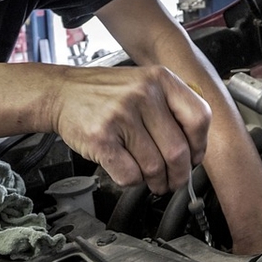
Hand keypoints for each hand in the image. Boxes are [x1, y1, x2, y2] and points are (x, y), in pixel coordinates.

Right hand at [50, 65, 209, 193]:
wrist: (62, 93)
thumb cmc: (106, 94)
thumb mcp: (145, 84)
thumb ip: (172, 107)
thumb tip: (196, 149)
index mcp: (160, 79)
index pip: (199, 118)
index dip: (199, 146)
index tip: (193, 158)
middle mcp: (142, 94)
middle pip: (178, 151)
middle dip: (178, 175)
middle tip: (173, 181)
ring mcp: (120, 115)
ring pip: (154, 167)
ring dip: (155, 182)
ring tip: (151, 179)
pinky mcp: (101, 138)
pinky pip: (130, 174)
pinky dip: (132, 181)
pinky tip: (127, 170)